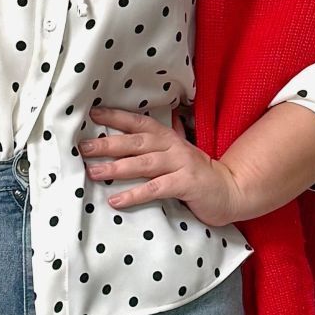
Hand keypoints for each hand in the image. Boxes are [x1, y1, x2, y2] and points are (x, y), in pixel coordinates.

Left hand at [80, 107, 242, 226]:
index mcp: (168, 138)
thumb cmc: (198, 174)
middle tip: (83, 147)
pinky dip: (135, 194)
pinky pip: (156, 188)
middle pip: (136, 142)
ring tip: (93, 173)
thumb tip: (133, 132)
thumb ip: (159, 143)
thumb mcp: (177, 154)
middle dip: (108, 144)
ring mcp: (181, 164)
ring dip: (117, 168)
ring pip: (144, 164)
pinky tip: (116, 201)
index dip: (116, 117)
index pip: (139, 123)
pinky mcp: (186, 184)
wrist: (231, 190)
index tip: (93, 113)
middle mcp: (173, 147)